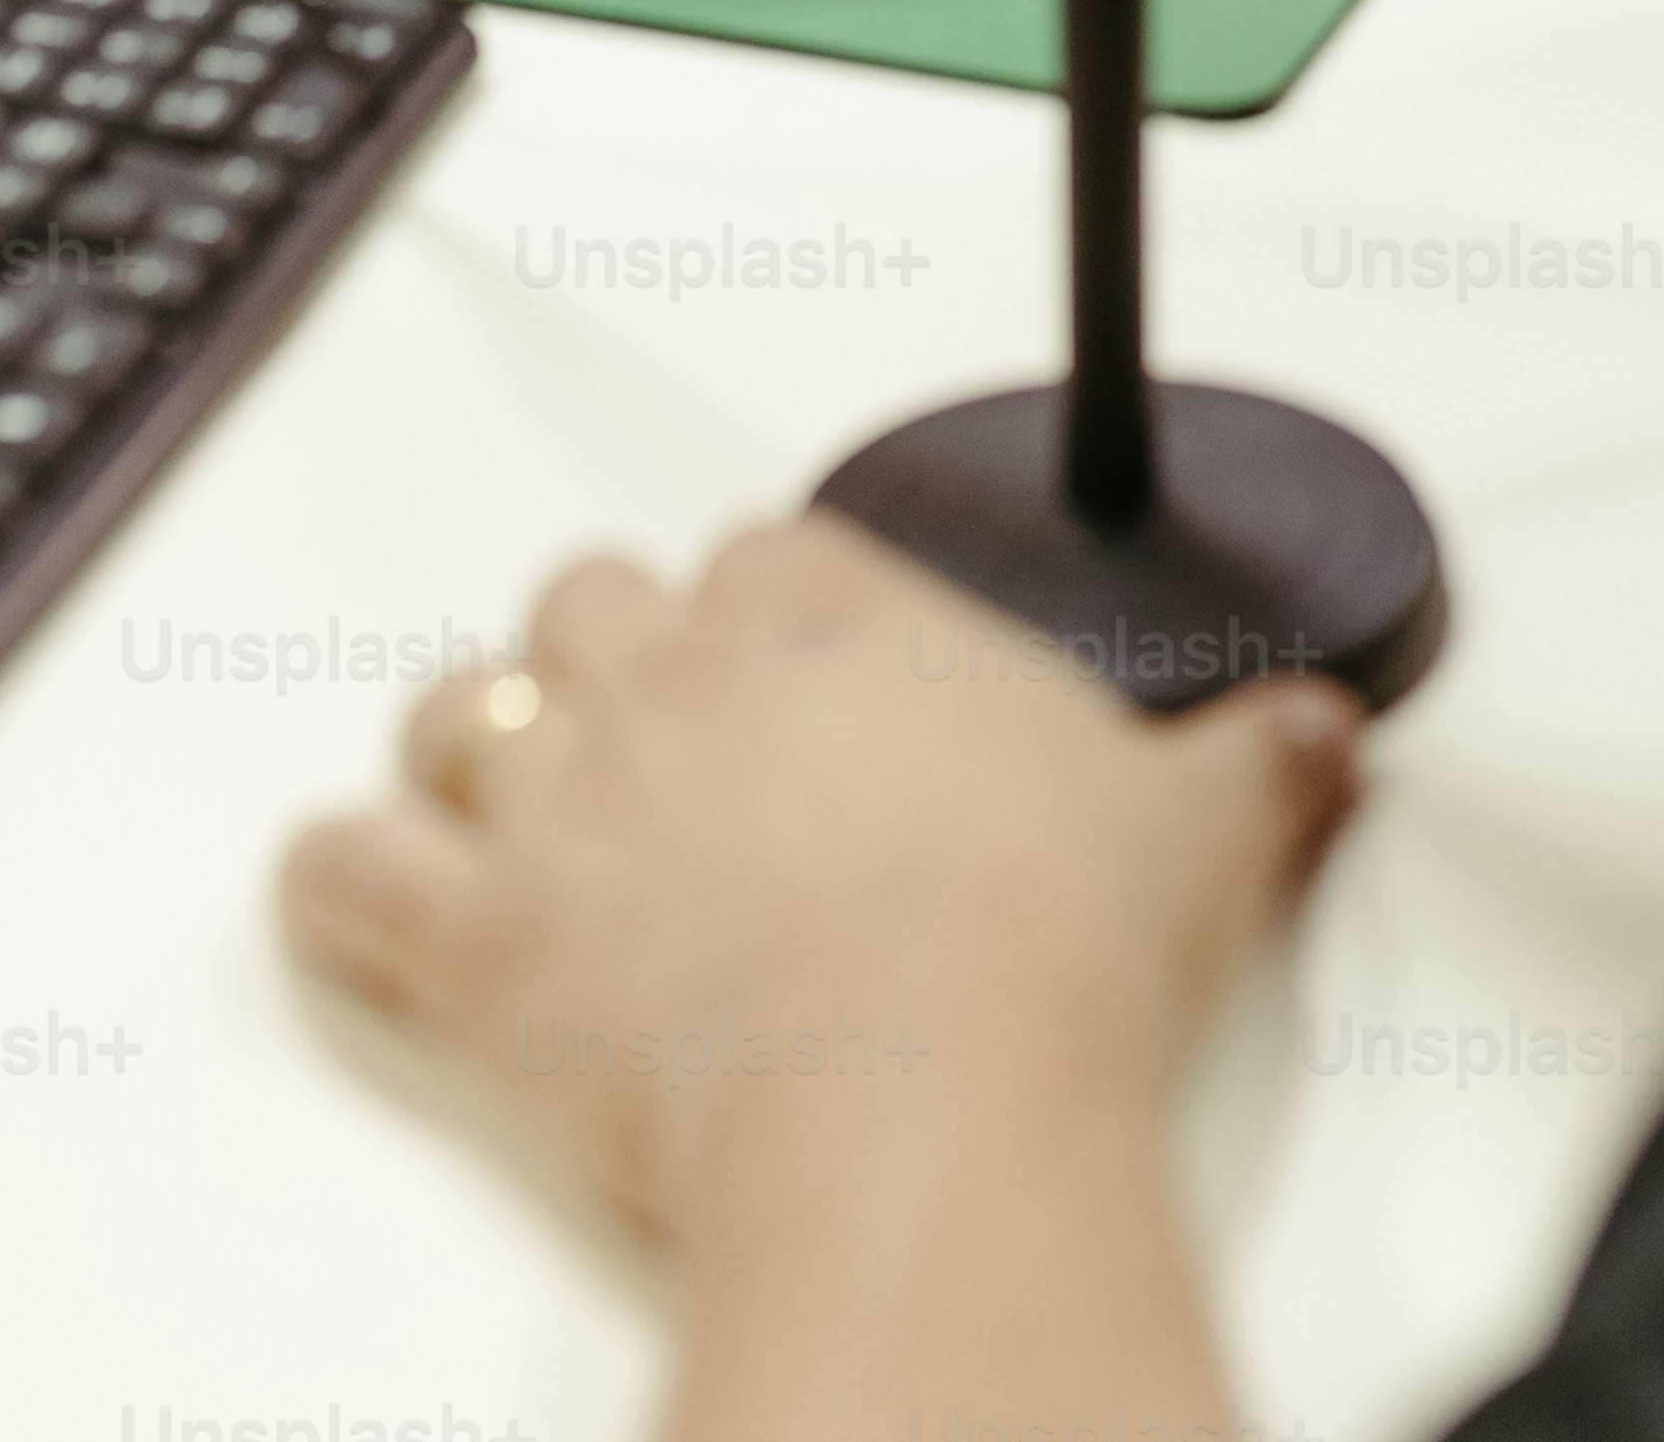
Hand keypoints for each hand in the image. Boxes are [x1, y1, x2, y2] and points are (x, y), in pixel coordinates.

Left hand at [280, 517, 1356, 1416]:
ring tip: (508, 812)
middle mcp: (683, 680)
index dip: (768, 612)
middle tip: (659, 748)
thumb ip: (1257, 764)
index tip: (798, 666)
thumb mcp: (1197, 834)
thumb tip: (1325, 737)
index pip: (764, 550)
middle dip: (611, 661)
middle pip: (593, 596)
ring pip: (457, 710)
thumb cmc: (1041, 969)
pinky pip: (343, 876)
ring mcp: (568, 805)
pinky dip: (337, 891)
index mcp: (837, 622)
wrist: (926, 1113)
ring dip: (471, 755)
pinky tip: (361, 902)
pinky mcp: (480, 943)